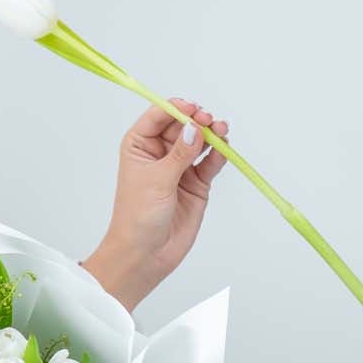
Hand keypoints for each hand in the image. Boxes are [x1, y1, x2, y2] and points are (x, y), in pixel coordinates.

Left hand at [97, 97, 230, 299]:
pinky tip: (224, 149)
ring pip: (199, 142)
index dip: (175, 109)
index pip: (158, 117)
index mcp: (139, 145)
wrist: (145, 253)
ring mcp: (180, 167)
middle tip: (208, 121)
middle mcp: (160, 153)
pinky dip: (219, 154)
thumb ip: (179, 154)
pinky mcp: (196, 183)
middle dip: (197, 120)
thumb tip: (195, 128)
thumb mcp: (156, 180)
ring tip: (221, 130)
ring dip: (211, 134)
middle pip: (183, 125)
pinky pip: (210, 162)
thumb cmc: (138, 217)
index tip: (191, 109)